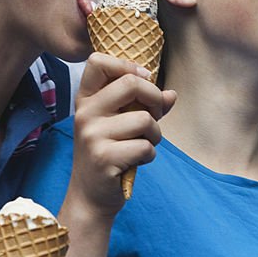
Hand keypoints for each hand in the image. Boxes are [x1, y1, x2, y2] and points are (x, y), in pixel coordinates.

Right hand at [70, 53, 176, 215]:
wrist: (90, 196)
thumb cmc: (109, 154)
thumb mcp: (121, 125)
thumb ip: (145, 106)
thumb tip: (172, 94)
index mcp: (86, 99)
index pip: (98, 61)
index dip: (127, 65)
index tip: (143, 80)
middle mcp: (85, 113)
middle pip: (131, 83)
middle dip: (155, 99)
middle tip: (155, 116)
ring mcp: (92, 135)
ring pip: (145, 119)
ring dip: (155, 135)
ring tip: (144, 145)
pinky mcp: (103, 157)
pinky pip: (145, 146)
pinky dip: (149, 155)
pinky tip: (137, 161)